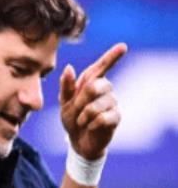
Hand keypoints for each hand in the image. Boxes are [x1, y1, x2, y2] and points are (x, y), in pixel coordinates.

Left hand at [59, 43, 126, 159]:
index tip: (123, 46)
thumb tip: (69, 67)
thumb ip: (66, 86)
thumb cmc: (72, 118)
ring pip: (96, 105)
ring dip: (83, 116)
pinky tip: (90, 127)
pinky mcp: (116, 117)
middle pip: (94, 86)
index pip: (101, 67)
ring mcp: (112, 103)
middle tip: (76, 111)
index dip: (111, 56)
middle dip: (80, 101)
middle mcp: (105, 89)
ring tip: (82, 122)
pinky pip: (102, 118)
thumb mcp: (64, 103)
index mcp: (91, 82)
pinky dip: (91, 124)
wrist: (78, 141)